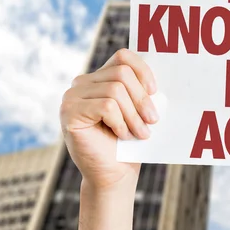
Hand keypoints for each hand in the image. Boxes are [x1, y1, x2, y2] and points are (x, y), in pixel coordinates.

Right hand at [60, 49, 157, 190]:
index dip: (143, 71)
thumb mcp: (139, 110)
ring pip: (115, 90)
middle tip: (152, 120)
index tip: (155, 92)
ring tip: (140, 134)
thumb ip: (142, 89)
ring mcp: (72, 97)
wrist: (114, 173)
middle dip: (142, 99)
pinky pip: (106, 106)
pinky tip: (121, 135)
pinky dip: (120, 122)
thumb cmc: (130, 142)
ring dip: (133, 115)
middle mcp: (82, 83)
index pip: (123, 57)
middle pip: (122, 74)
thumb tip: (159, 70)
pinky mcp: (69, 113)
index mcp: (99, 78)